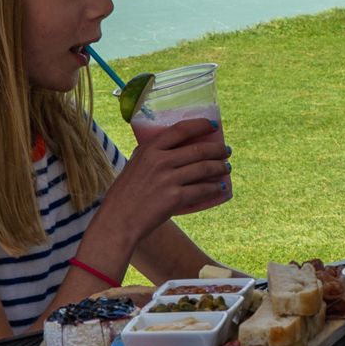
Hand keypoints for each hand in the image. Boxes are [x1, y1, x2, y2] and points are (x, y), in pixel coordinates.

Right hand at [98, 119, 229, 245]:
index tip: (214, 125)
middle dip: (217, 149)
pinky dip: (214, 188)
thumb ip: (152, 155)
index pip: (181, 130)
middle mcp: (160, 160)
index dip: (200, 125)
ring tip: (226, 167)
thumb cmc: (125, 195)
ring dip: (220, 167)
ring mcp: (168, 179)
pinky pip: (202, 189)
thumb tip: (175, 148)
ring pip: (204, 168)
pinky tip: (220, 187)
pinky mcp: (175, 197)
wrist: (118, 220)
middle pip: (198, 150)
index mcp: (149, 149)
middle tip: (226, 150)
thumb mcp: (135, 165)